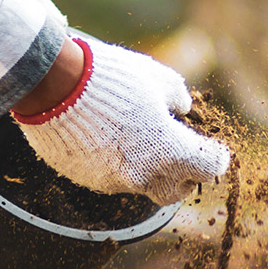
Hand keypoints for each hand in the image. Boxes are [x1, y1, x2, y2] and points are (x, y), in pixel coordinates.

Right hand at [13, 35, 230, 205]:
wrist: (53, 86)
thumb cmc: (112, 77)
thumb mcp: (156, 77)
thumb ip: (178, 97)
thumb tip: (183, 109)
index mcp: (169, 151)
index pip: (209, 167)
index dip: (215, 156)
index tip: (212, 147)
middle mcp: (144, 175)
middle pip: (176, 191)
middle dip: (183, 176)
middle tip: (179, 153)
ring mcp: (113, 182)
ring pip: (141, 185)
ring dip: (146, 168)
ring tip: (135, 137)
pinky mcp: (88, 181)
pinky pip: (111, 179)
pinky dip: (116, 164)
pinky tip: (106, 138)